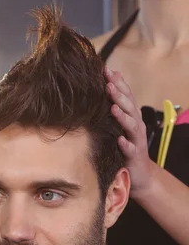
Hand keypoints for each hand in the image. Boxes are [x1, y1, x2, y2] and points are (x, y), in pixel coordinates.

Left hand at [105, 66, 154, 196]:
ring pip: (131, 125)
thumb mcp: (119, 126)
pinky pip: (130, 149)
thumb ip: (114, 108)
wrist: (140, 174)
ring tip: (113, 107)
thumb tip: (103, 87)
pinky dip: (125, 144)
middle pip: (129, 106)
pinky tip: (119, 140)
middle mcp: (135, 125)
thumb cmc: (125, 147)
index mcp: (131, 117)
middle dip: (119, 94)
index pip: (125, 95)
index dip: (117, 82)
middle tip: (108, 83)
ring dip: (123, 115)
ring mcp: (136, 140)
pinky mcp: (134, 156)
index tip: (105, 69)